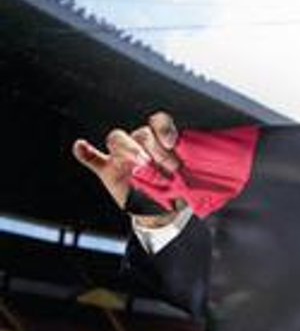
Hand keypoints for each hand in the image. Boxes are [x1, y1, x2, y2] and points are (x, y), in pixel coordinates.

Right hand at [72, 111, 181, 227]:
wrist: (162, 209)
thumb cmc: (177, 187)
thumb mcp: (185, 176)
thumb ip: (184, 168)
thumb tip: (188, 168)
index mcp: (159, 140)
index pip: (158, 121)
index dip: (164, 128)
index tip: (172, 143)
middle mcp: (140, 143)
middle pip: (141, 133)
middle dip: (154, 148)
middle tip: (167, 167)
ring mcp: (122, 156)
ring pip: (118, 139)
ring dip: (129, 150)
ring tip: (142, 167)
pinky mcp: (107, 170)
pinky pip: (92, 158)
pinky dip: (85, 152)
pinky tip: (80, 146)